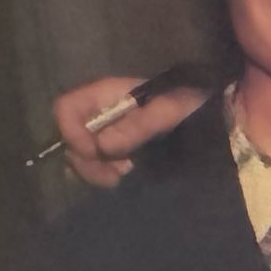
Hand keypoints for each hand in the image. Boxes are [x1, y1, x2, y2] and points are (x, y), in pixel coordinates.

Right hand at [52, 75, 206, 187]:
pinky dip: (105, 174)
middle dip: (86, 161)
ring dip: (97, 171)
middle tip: (113, 175)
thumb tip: (101, 146)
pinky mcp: (113, 147)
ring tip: (122, 176)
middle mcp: (98, 112)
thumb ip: (136, 126)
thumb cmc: (188, 101)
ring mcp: (104, 131)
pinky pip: (96, 163)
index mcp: (105, 95)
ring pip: (81, 155)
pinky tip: (124, 175)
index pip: (65, 108)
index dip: (71, 132)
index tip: (93, 152)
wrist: (204, 108)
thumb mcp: (168, 110)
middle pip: (69, 138)